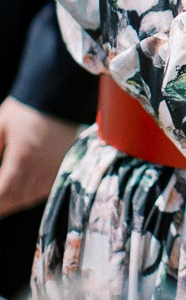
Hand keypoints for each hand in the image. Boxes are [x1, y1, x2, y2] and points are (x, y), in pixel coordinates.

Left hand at [0, 98, 80, 216]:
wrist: (58, 92)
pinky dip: (34, 195)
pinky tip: (25, 194)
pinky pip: (47, 187)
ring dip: (17, 203)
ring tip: (6, 205)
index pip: (4, 190)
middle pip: (18, 197)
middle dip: (4, 207)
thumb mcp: (1, 126)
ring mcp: (55, 165)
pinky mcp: (64, 162)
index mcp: (22, 156)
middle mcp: (40, 165)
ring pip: (33, 196)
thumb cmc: (26, 107)